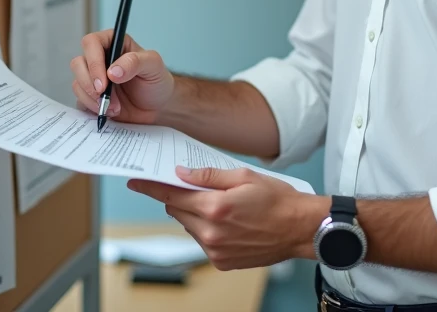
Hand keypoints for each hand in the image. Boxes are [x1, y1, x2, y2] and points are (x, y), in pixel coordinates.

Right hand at [70, 30, 174, 124]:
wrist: (158, 107)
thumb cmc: (156, 80)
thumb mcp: (154, 65)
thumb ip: (135, 62)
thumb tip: (113, 71)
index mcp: (113, 43)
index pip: (91, 43)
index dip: (94, 61)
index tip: (105, 81)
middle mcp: (99, 58)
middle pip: (78, 63)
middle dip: (89, 83)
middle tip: (104, 96)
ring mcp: (93, 78)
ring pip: (77, 83)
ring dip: (92, 98)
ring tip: (114, 107)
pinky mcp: (90, 97)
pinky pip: (80, 101)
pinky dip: (92, 108)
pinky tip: (109, 112)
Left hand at [127, 166, 326, 270]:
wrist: (300, 229)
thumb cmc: (278, 201)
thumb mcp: (244, 176)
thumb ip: (209, 176)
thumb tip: (182, 174)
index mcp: (215, 208)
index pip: (171, 195)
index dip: (151, 187)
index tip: (136, 182)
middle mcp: (211, 233)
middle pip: (177, 210)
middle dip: (181, 197)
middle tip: (195, 187)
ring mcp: (216, 251)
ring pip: (189, 226)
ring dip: (195, 214)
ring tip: (221, 206)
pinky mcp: (222, 262)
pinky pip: (203, 241)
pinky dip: (207, 229)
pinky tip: (228, 222)